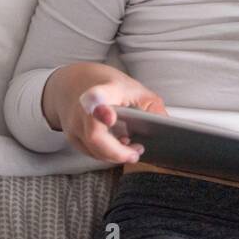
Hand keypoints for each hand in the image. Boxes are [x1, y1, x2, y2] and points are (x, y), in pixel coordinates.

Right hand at [43, 63, 168, 163]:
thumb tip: (167, 128)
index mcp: (103, 91)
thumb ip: (152, 107)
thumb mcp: (136, 89)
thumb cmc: (109, 86)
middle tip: (136, 153)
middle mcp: (83, 109)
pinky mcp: (71, 136)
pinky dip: (106, 154)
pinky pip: (90, 152)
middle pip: (95, 137)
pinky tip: (118, 147)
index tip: (109, 116)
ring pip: (94, 150)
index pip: (98, 99)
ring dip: (115, 155)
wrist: (75, 82)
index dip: (102, 109)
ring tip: (132, 150)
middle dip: (118, 152)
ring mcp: (74, 124)